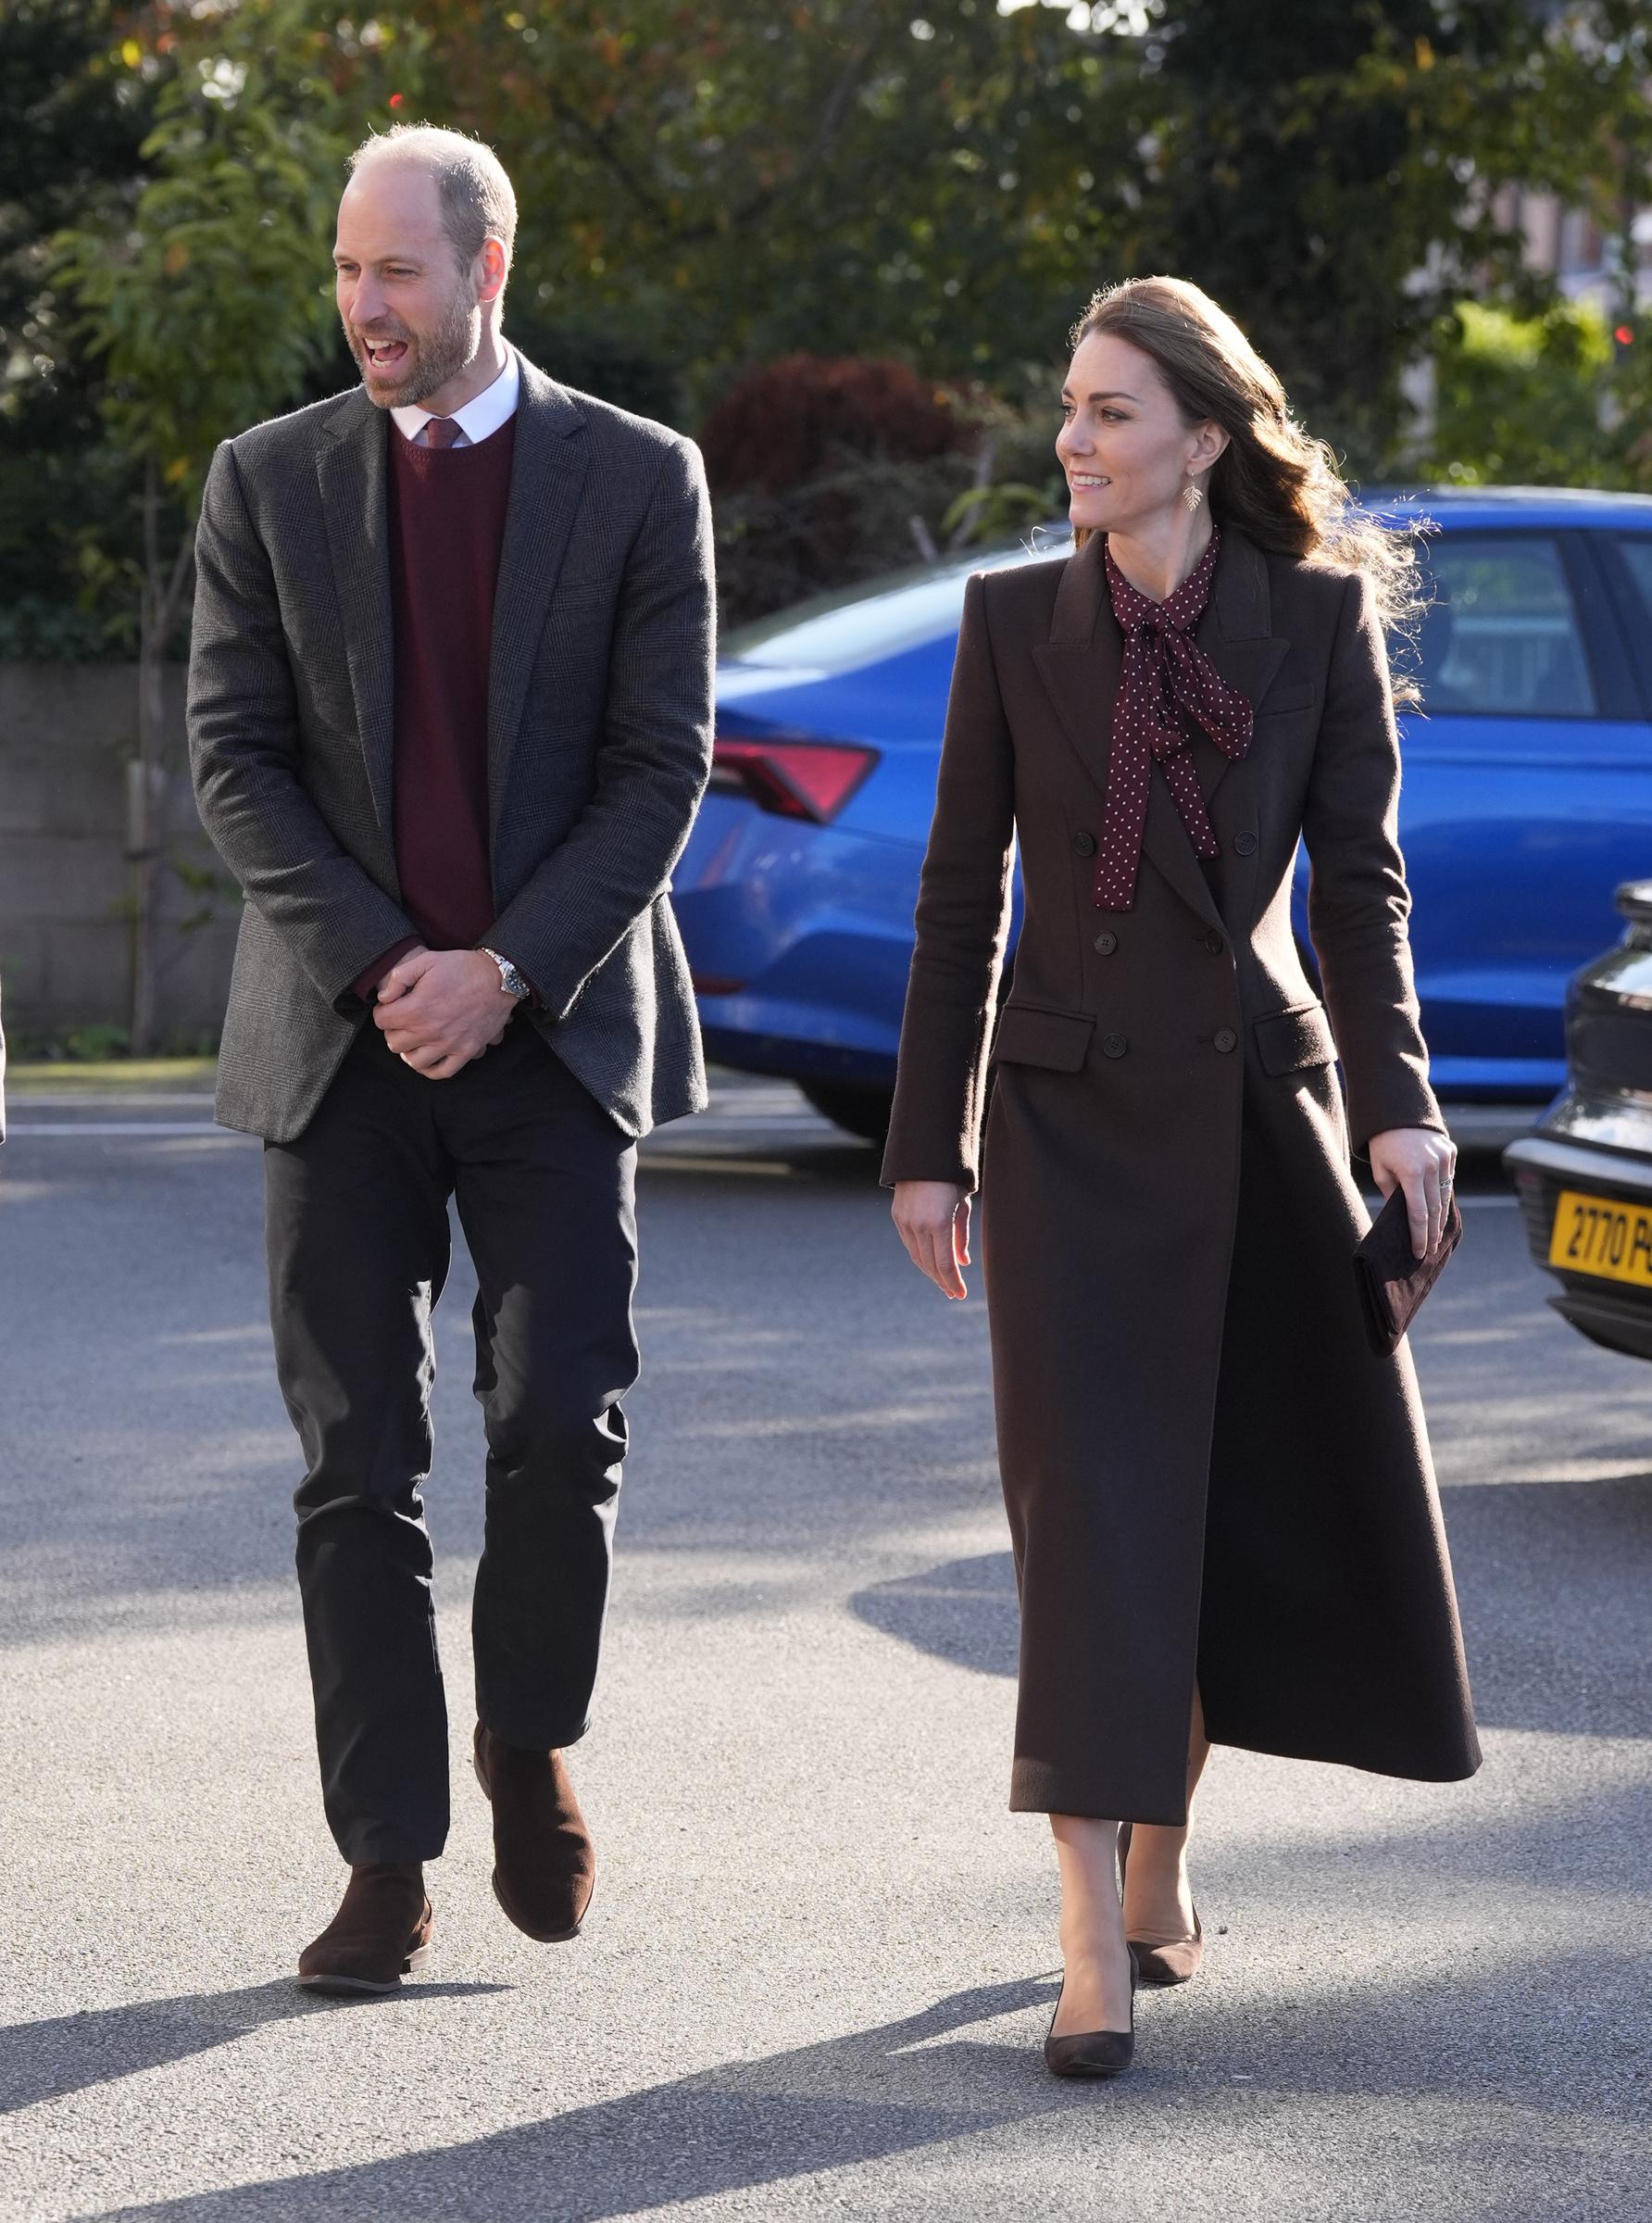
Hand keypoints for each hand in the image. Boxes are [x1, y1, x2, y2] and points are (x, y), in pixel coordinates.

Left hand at [373, 946, 513, 1078]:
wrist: (498, 978)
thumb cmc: (462, 967)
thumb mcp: (426, 960)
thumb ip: (399, 977)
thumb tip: (383, 998)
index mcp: (416, 1009)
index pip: (381, 1020)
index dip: (383, 1011)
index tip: (392, 1005)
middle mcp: (429, 1031)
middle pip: (394, 1043)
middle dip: (393, 1030)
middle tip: (403, 1020)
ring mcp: (448, 1045)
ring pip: (413, 1061)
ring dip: (409, 1050)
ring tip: (415, 1038)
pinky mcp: (466, 1052)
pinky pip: (441, 1072)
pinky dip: (430, 1069)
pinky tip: (429, 1056)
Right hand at [892, 1180, 971, 1298]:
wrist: (924, 1153)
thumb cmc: (952, 1177)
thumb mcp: (962, 1205)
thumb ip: (961, 1236)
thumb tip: (963, 1262)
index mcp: (939, 1222)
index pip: (945, 1264)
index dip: (954, 1282)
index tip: (961, 1294)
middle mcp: (919, 1225)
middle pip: (930, 1265)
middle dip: (943, 1281)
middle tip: (954, 1292)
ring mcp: (905, 1221)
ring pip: (917, 1256)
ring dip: (930, 1272)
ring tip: (943, 1282)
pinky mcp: (897, 1216)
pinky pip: (909, 1244)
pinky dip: (920, 1257)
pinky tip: (929, 1263)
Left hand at [1368, 1125, 1456, 1259]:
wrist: (1397, 1110)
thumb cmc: (1383, 1144)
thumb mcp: (1380, 1170)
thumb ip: (1392, 1195)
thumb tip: (1401, 1217)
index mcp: (1411, 1172)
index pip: (1418, 1213)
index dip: (1419, 1235)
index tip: (1419, 1251)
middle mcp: (1432, 1166)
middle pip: (1435, 1209)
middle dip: (1432, 1233)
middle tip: (1430, 1250)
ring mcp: (1444, 1158)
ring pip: (1446, 1197)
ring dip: (1441, 1219)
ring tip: (1437, 1237)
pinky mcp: (1451, 1152)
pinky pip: (1449, 1180)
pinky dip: (1445, 1197)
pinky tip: (1440, 1212)